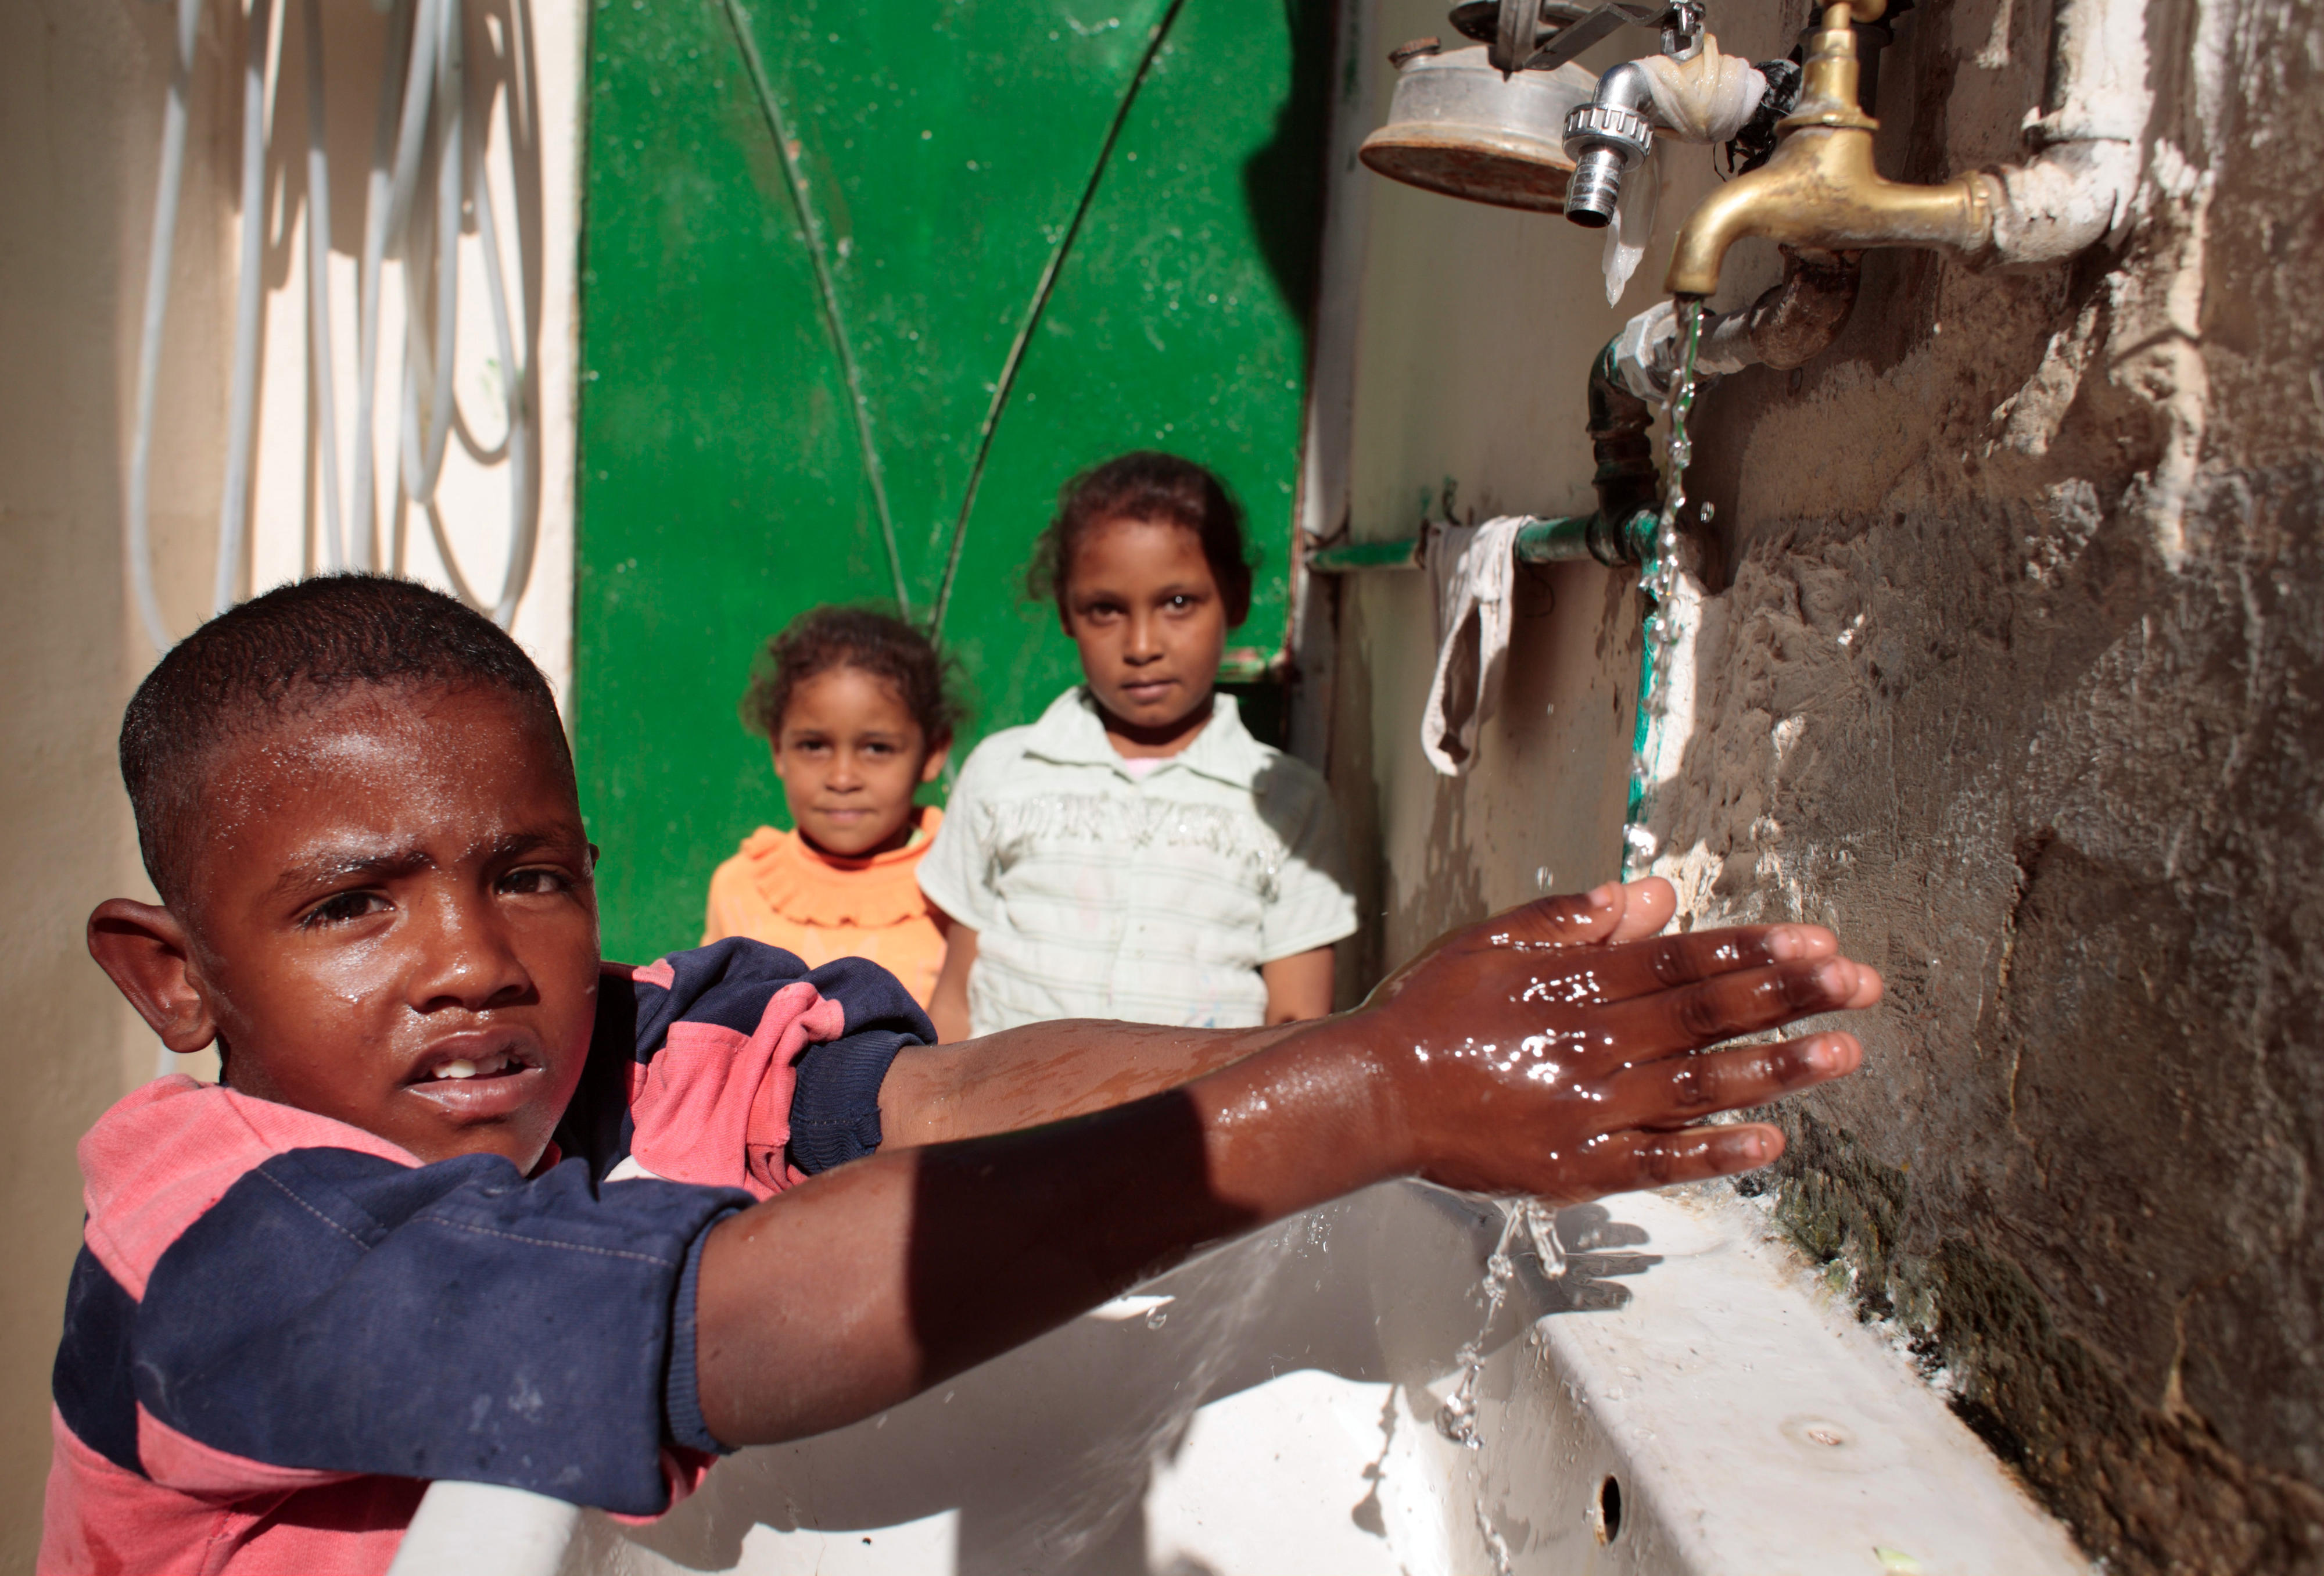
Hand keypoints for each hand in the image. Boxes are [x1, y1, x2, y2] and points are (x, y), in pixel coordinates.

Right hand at [1347, 878, 1881, 1200]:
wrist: (1371, 1095)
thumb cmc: (1431, 1014)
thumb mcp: (1492, 943)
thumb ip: (1572, 922)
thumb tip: (1653, 896)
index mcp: (1577, 987)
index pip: (1684, 963)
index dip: (1755, 954)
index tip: (1818, 943)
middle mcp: (1593, 1045)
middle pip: (1706, 1018)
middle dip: (1790, 1000)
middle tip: (1860, 985)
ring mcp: (1588, 1111)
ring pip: (1698, 1086)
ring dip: (1775, 1069)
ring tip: (1843, 1052)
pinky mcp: (1576, 1168)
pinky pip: (1657, 1163)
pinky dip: (1713, 1154)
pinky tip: (1770, 1142)